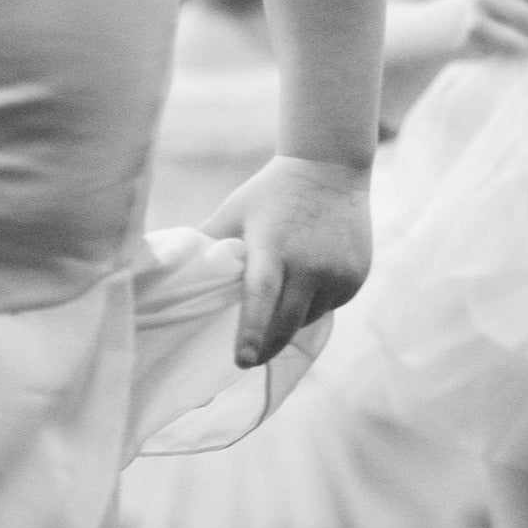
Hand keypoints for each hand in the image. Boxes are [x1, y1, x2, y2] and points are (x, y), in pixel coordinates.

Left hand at [203, 154, 372, 367]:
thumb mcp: (234, 212)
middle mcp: (311, 263)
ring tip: (283, 295)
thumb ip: (209, 244)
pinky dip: (315, 303)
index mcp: (273, 246)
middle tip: (249, 358)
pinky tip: (310, 279)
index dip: (251, 330)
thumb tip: (171, 274)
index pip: (262, 295)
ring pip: (308, 317)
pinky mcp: (356, 276)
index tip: (242, 360)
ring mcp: (338, 271)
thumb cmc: (271, 193)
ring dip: (292, 318)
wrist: (331, 167)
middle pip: (287, 322)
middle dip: (266, 345)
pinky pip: (330, 306)